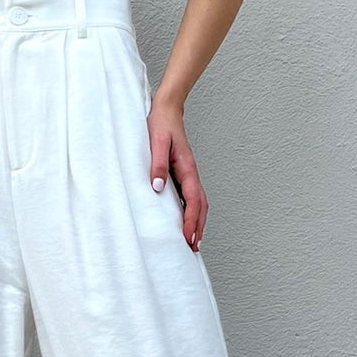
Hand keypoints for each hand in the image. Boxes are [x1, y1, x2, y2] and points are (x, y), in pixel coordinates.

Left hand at [147, 97, 206, 252]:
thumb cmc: (161, 124)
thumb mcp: (156, 142)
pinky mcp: (182, 171)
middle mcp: (191, 172)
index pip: (193, 199)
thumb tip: (158, 188)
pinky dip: (192, 210)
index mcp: (187, 167)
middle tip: (193, 247)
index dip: (191, 220)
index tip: (188, 237)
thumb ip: (157, 164)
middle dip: (198, 226)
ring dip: (197, 220)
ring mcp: (188, 172)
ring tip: (193, 240)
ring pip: (198, 201)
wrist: (166, 109)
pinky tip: (185, 217)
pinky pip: (191, 195)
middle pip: (201, 205)